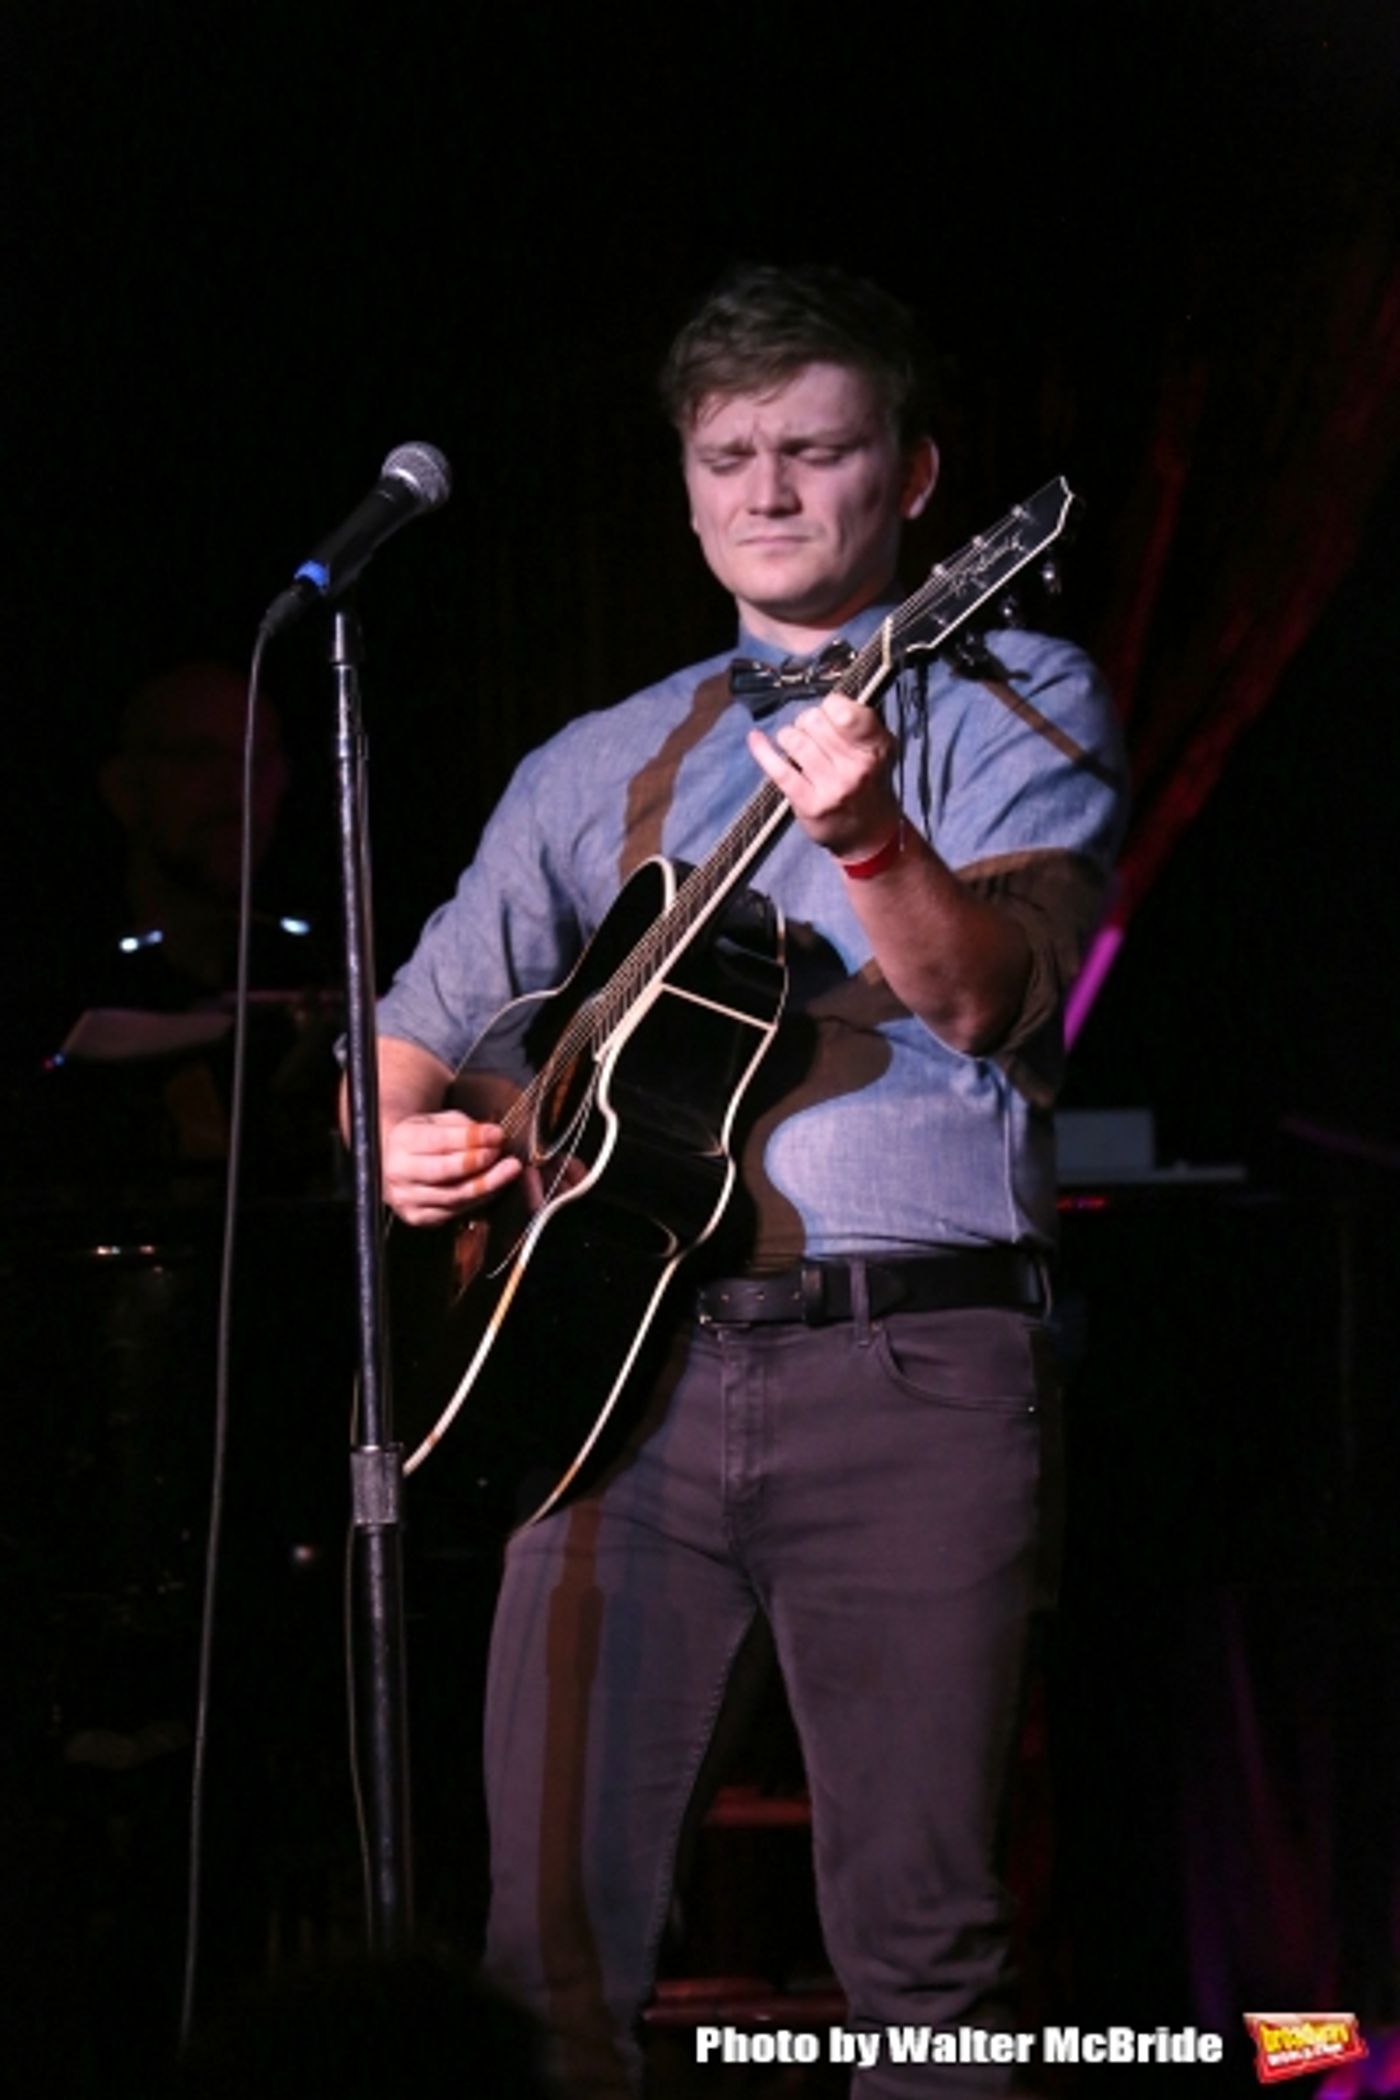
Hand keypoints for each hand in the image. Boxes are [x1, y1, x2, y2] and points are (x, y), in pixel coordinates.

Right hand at [381, 1109, 521, 1225]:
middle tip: (507, 1157)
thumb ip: (464, 1127)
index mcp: (402, 1141)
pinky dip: (479, 1200)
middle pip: (444, 1172)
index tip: (497, 1135)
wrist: (399, 1160)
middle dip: (479, 1164)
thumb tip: (493, 1136)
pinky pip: (455, 1212)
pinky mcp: (417, 1217)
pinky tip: (495, 1188)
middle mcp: (399, 1171)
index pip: (438, 1141)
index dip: (471, 1139)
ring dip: (486, 1184)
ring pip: (453, 1196)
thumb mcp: (440, 1121)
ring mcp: (406, 1198)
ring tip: (509, 1172)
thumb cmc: (425, 1138)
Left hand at [747, 692, 901, 861]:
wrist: (869, 832)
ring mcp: (832, 787)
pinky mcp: (809, 803)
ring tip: (798, 747)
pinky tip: (756, 739)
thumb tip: (827, 699)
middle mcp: (857, 767)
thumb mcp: (878, 748)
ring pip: (793, 740)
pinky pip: (777, 768)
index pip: (844, 711)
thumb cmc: (869, 781)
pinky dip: (762, 750)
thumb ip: (859, 721)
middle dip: (807, 722)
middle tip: (813, 735)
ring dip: (789, 737)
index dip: (831, 705)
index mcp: (876, 747)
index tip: (830, 712)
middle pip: (813, 721)